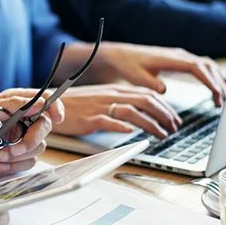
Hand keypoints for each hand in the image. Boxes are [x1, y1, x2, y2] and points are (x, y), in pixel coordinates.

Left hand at [0, 88, 64, 181]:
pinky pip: (29, 162)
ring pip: (38, 147)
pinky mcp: (18, 158)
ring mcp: (20, 140)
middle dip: (32, 140)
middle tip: (15, 149)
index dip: (54, 107)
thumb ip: (14, 105)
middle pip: (45, 126)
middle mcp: (21, 120)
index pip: (44, 100)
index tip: (57, 118)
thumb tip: (40, 103)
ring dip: (18, 155)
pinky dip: (14, 165)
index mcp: (15, 103)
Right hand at [52, 84, 181, 137]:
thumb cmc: (76, 105)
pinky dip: (122, 126)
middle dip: (164, 115)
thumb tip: (138, 116)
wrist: (50, 105)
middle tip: (175, 128)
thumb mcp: (101, 100)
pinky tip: (132, 133)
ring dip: (150, 124)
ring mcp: (100, 106)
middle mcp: (111, 95)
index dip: (165, 107)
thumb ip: (119, 104)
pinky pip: (108, 120)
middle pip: (145, 101)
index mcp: (115, 90)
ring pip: (132, 112)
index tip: (174, 120)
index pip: (147, 95)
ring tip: (161, 134)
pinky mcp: (89, 119)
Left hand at [95, 44, 225, 105]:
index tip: (217, 93)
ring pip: (208, 66)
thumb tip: (164, 90)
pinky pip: (202, 67)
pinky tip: (216, 91)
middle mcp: (180, 55)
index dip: (209, 80)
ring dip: (218, 81)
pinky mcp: (182, 61)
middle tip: (222, 102)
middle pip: (207, 66)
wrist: (122, 56)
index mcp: (171, 58)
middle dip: (218, 83)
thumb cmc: (129, 66)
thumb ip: (150, 83)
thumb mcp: (137, 77)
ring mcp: (182, 57)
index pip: (197, 67)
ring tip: (221, 101)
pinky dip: (212, 78)